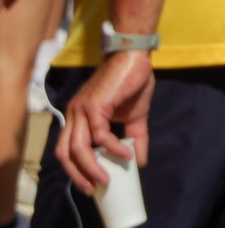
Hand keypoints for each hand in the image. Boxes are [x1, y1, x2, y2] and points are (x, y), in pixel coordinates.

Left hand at [56, 50, 152, 193]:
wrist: (134, 56)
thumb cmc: (131, 82)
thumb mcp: (135, 116)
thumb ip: (135, 137)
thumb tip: (140, 162)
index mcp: (77, 117)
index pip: (65, 148)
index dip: (74, 168)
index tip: (89, 182)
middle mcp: (73, 114)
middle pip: (65, 153)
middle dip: (77, 174)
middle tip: (93, 188)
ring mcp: (81, 110)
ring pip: (78, 147)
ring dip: (91, 167)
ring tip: (106, 178)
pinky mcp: (94, 105)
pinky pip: (99, 134)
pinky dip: (112, 147)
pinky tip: (126, 152)